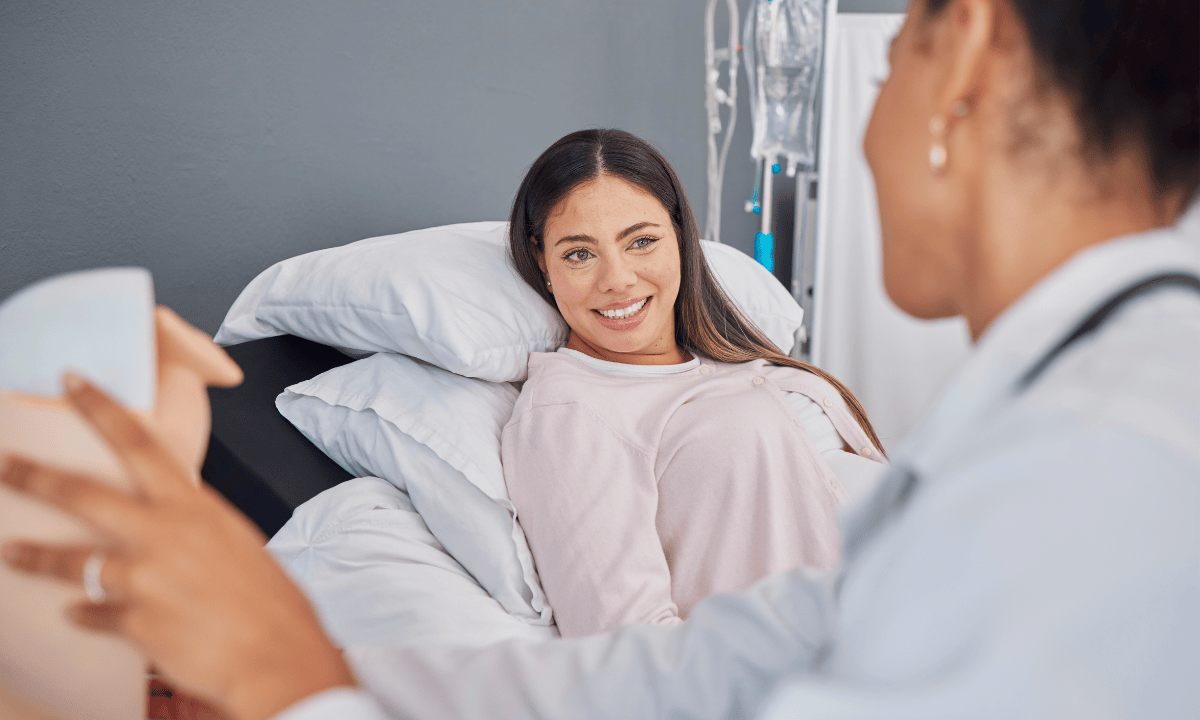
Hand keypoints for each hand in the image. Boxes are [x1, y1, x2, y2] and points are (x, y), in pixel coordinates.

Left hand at [1, 373, 354, 719]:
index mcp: (193, 507)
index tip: (70, 382)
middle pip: (82, 495)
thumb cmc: (269, 601)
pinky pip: (92, 614)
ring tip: (9, 550)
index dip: (100, 408)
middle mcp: (162, 535)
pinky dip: (83, 613)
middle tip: (4, 464)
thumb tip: (170, 522)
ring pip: (70, 561)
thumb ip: (194, 525)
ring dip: (34, 555)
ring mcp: (143, 579)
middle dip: (34, 476)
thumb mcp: (235, 541)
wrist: (277, 655)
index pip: (138, 442)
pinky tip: (74, 614)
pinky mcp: (134, 623)